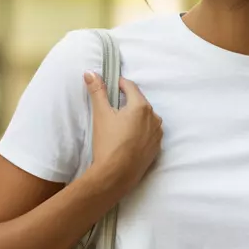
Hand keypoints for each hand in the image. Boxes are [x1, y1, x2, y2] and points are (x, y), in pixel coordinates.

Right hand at [84, 72, 162, 193]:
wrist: (116, 175)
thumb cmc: (108, 143)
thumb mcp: (101, 114)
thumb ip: (97, 91)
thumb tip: (90, 72)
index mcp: (142, 106)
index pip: (131, 86)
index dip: (119, 83)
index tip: (111, 84)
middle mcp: (154, 118)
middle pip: (140, 102)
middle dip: (127, 101)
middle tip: (112, 106)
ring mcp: (157, 134)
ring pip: (146, 118)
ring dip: (135, 117)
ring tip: (120, 124)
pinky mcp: (157, 148)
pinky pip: (149, 133)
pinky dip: (140, 131)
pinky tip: (128, 138)